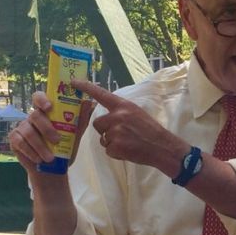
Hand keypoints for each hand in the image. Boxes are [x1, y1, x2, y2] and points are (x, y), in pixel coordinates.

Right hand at [9, 91, 94, 173]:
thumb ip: (81, 119)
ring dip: (40, 146)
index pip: (39, 97)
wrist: (53, 170)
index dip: (42, 99)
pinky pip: (20, 142)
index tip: (49, 107)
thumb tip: (88, 102)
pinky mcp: (15, 139)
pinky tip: (38, 159)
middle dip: (47, 128)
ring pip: (28, 131)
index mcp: (46, 112)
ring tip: (50, 158)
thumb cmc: (64, 149)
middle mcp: (33, 117)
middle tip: (57, 140)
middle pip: (35, 115)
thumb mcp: (75, 135)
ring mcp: (22, 127)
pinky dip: (31, 152)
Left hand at [71, 80, 188, 172]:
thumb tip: (108, 115)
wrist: (162, 147)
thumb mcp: (137, 113)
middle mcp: (117, 116)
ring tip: (128, 142)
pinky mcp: (115, 146)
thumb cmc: (151, 130)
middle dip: (105, 130)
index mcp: (123, 105)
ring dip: (111, 142)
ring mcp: (115, 131)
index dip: (86, 87)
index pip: (101, 94)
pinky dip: (116, 152)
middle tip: (121, 134)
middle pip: (98, 123)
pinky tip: (128, 150)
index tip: (73, 82)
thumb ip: (121, 112)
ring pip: (103, 137)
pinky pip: (108, 150)